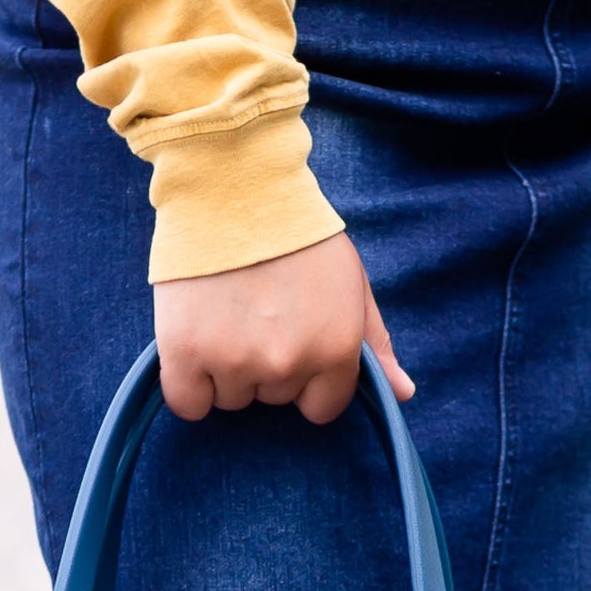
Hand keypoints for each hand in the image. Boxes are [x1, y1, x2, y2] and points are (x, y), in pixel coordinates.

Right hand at [154, 231, 412, 424]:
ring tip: (224, 312)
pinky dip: (189, 384)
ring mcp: (236, 361)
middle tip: (254, 310)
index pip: (321, 407)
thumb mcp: (351, 281)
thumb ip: (375, 342)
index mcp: (335, 350)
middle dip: (265, 365)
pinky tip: (193, 345)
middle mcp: (288, 363)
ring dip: (225, 370)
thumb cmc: (297, 233)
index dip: (305, 378)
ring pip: (231, 399)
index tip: (290, 340)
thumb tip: (403, 394)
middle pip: (273, 399)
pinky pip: (188, 404)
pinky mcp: (186, 354)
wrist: (233, 184)